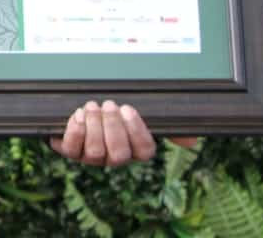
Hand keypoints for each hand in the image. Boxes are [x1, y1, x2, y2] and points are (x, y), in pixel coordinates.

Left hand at [49, 100, 198, 166]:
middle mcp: (114, 157)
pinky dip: (75, 131)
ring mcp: (91, 156)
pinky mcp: (70, 150)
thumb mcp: (138, 112)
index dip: (136, 131)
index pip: (145, 151)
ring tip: (92, 107)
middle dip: (113, 127)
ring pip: (95, 152)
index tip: (128, 109)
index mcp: (134, 148)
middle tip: (109, 105)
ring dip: (94, 126)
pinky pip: (71, 149)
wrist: (82, 106)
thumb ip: (164, 123)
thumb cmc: (114, 110)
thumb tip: (192, 140)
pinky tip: (78, 115)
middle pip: (119, 154)